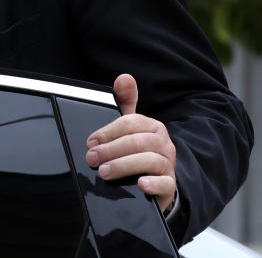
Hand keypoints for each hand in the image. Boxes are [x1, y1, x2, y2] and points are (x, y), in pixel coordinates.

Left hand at [85, 73, 176, 212]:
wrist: (155, 180)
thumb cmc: (138, 151)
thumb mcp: (130, 127)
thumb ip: (125, 102)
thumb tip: (124, 77)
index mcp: (153, 126)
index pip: (130, 123)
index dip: (108, 132)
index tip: (91, 142)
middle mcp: (163, 143)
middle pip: (137, 142)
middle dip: (111, 150)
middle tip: (92, 158)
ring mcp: (168, 163)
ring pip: (149, 160)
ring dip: (123, 166)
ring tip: (104, 172)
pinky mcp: (170, 184)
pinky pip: (165, 183)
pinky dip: (152, 184)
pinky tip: (140, 184)